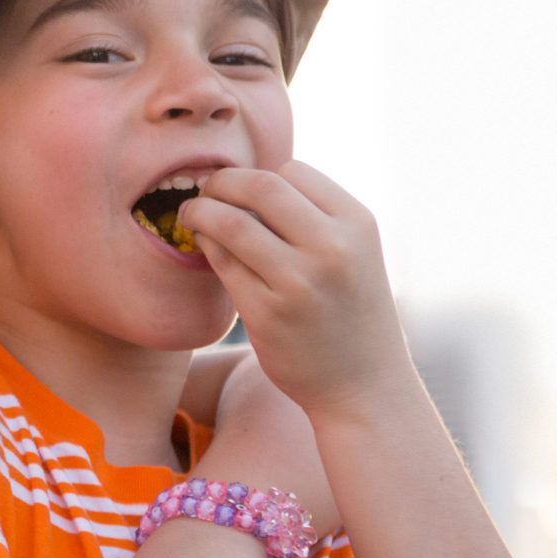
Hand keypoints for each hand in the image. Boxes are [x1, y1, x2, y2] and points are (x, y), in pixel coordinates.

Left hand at [177, 162, 414, 421]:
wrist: (364, 386)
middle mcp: (331, 247)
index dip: (259, 176)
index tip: (242, 190)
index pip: (292, 171)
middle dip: (221, 183)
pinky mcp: (267, 312)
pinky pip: (222, 263)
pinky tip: (206, 249)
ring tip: (192, 216)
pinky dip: (206, 247)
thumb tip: (246, 183)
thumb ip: (313, 218)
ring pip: (230, 222)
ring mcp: (298, 280)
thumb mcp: (353, 254)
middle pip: (258, 186)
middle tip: (205, 193)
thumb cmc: (349, 314)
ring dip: (201, 212)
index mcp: (357, 223)